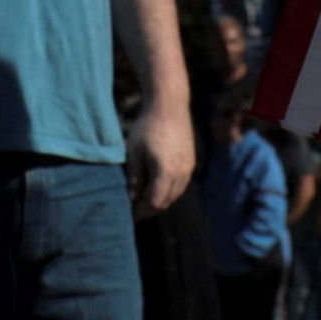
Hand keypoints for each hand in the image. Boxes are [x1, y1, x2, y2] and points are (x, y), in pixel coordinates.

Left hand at [128, 95, 193, 217]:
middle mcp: (181, 173)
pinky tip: (157, 186)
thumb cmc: (147, 126)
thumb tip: (132, 198)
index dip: (141, 211)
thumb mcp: (134, 152)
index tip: (129, 214)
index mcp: (165, 172)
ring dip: (160, 200)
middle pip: (165, 202)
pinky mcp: (191, 162)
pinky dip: (169, 191)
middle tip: (135, 209)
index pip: (154, 203)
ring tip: (144, 199)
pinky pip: (181, 185)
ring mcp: (188, 168)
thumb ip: (134, 178)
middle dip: (150, 209)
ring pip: (175, 195)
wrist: (169, 106)